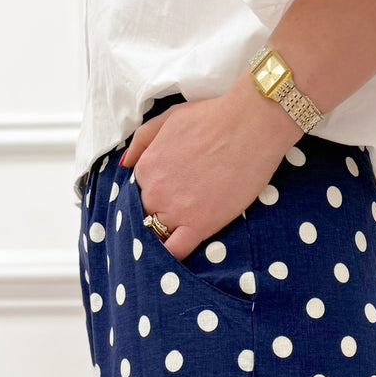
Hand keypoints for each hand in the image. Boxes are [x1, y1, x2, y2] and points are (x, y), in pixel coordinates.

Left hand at [120, 76, 300, 262]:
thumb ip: (143, 140)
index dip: (152, 200)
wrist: (250, 125)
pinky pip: (175, 252)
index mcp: (146, 167)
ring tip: (180, 238)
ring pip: (158, 237)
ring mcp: (175, 210)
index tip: (166, 201)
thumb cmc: (214, 117)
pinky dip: (173, 259)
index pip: (138, 195)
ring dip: (165, 239)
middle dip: (157, 219)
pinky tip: (178, 260)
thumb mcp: (169, 117)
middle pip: (146, 217)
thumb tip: (125, 164)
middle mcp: (154, 191)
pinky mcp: (198, 225)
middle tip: (178, 217)